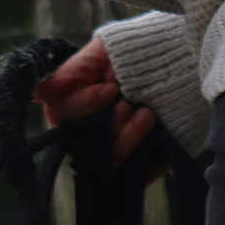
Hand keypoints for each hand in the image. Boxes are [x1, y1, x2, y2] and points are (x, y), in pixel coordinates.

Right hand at [34, 35, 157, 164]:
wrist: (186, 63)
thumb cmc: (142, 52)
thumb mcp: (107, 49)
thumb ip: (74, 69)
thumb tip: (37, 93)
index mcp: (73, 103)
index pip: (60, 113)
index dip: (82, 104)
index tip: (111, 89)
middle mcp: (85, 130)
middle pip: (78, 142)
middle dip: (105, 124)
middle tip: (128, 105)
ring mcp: (109, 150)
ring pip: (101, 162)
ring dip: (123, 139)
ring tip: (147, 114)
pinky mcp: (134, 166)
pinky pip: (127, 175)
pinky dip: (140, 157)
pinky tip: (154, 130)